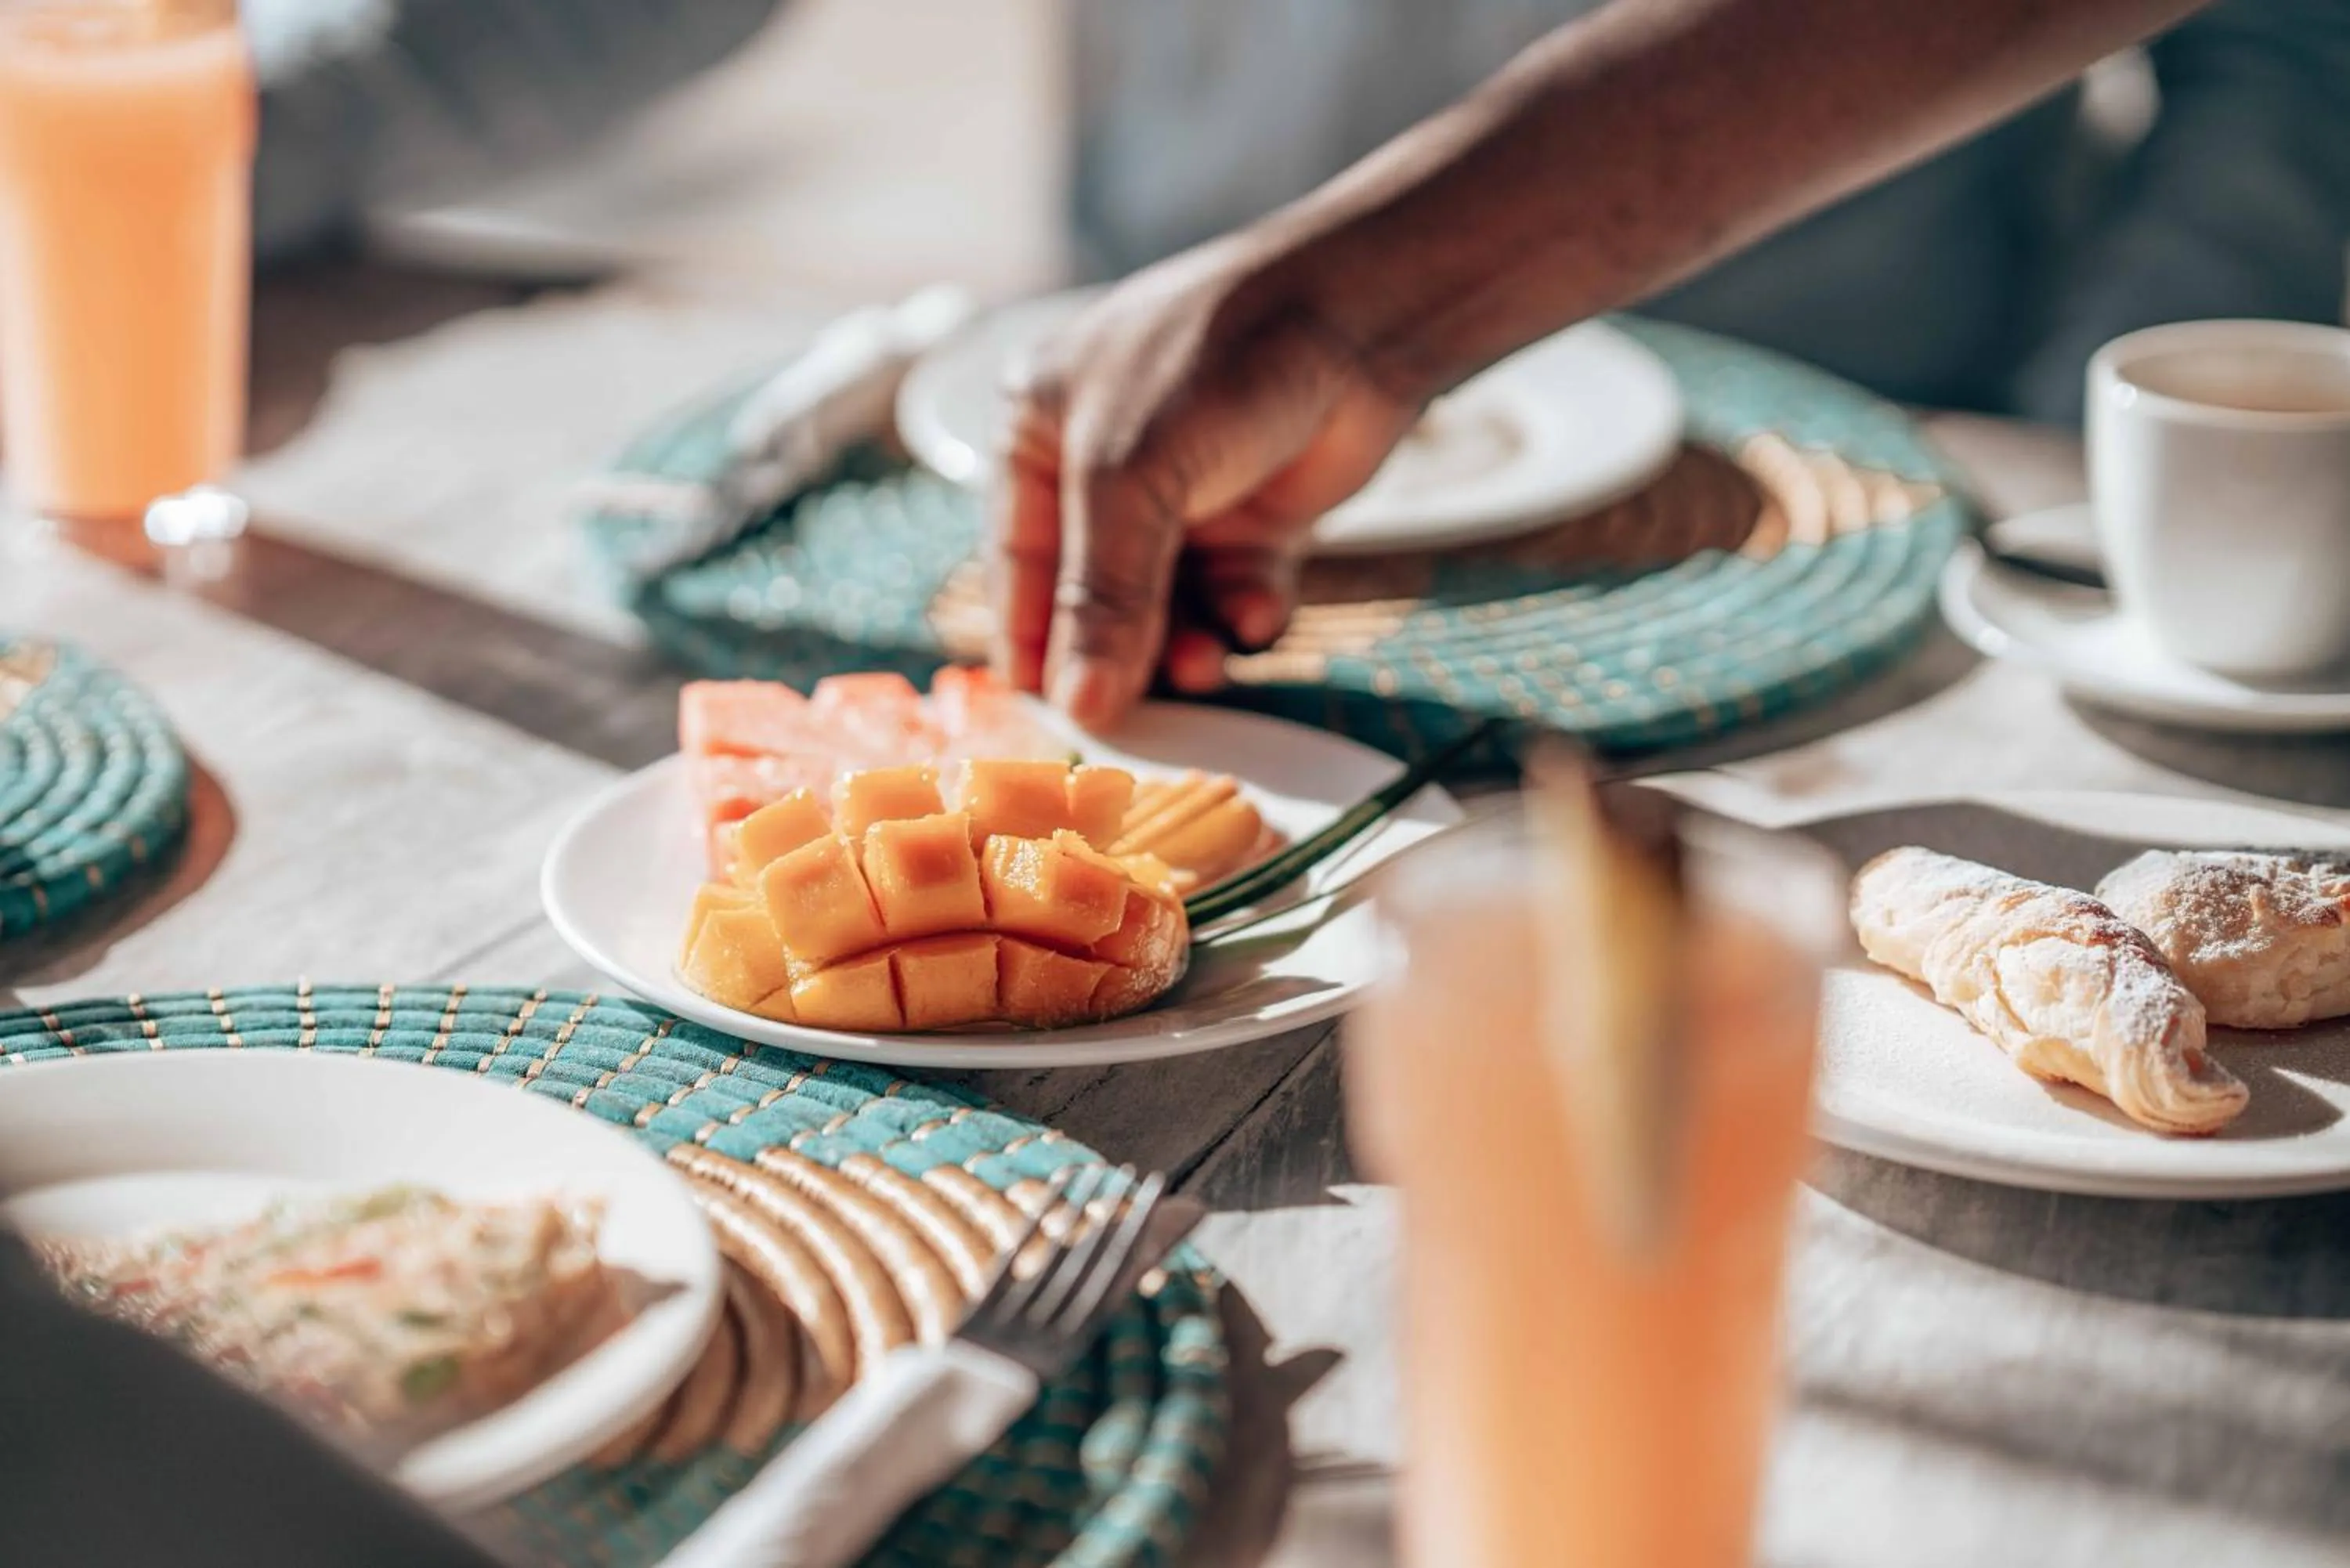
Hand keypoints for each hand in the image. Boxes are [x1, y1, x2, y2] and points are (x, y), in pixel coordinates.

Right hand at [991, 237, 1421, 729]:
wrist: (1361, 317)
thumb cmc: (1216, 365)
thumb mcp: (1132, 479)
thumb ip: (1102, 597)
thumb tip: (1077, 705)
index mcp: (1038, 432)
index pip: (1017, 563)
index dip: (1033, 642)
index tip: (1051, 717)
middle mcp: (1102, 467)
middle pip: (1093, 598)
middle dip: (1119, 653)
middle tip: (1139, 712)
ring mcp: (1181, 496)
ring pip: (1165, 609)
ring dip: (1184, 646)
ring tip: (1208, 665)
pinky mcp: (1250, 520)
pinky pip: (1230, 597)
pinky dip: (1242, 614)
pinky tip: (1258, 611)